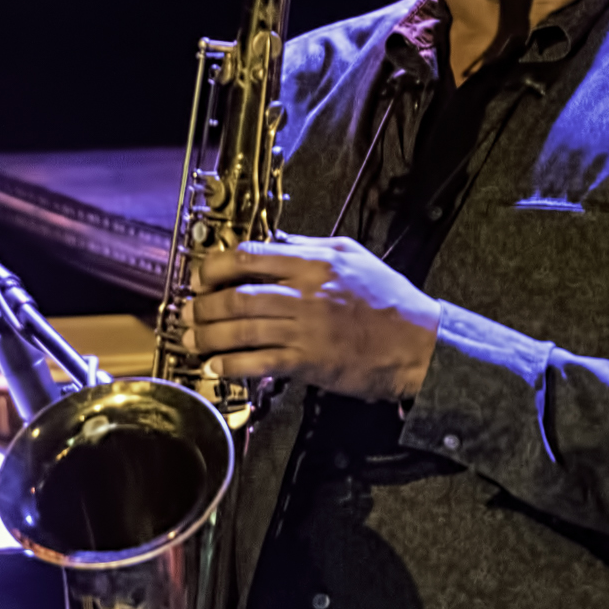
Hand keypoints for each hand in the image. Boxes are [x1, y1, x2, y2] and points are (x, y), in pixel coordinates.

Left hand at [182, 239, 441, 400]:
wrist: (420, 344)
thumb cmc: (389, 300)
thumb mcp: (352, 256)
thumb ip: (310, 247)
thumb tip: (275, 242)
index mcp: (314, 263)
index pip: (250, 257)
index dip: (215, 267)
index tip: (200, 276)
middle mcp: (305, 293)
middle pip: (238, 295)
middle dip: (204, 304)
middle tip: (187, 311)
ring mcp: (306, 328)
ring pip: (243, 329)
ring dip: (209, 335)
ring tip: (191, 339)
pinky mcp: (309, 361)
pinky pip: (260, 361)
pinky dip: (233, 364)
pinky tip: (216, 366)